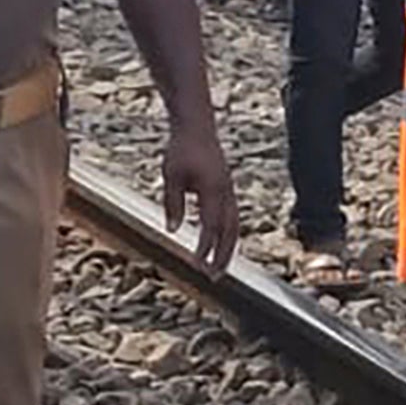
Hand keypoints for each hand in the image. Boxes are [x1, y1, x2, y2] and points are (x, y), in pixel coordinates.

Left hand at [162, 119, 240, 274]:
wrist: (197, 127)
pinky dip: (229, 234)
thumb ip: (172, 204)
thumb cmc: (181, 149)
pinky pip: (232, 216)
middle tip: (214, 277)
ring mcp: (228, 191)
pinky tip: (221, 244)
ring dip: (228, 248)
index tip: (197, 265)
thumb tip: (171, 230)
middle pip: (230, 230)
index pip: (211, 225)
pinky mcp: (226, 189)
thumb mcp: (171, 176)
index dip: (205, 247)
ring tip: (220, 267)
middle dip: (223, 255)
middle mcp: (226, 192)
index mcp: (213, 189)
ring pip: (234, 225)